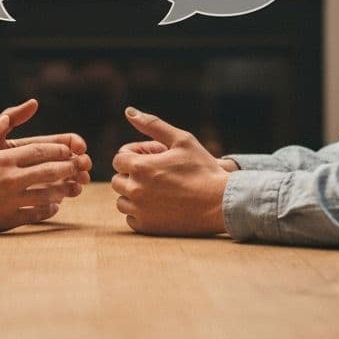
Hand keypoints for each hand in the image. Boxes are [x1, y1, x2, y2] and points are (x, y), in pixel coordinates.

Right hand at [0, 105, 86, 234]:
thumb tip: (4, 116)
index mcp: (2, 159)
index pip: (40, 151)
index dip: (60, 150)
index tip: (70, 150)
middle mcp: (10, 179)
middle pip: (49, 171)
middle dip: (68, 168)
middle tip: (79, 167)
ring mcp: (10, 200)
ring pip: (47, 194)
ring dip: (64, 189)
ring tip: (73, 187)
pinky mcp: (7, 219)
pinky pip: (36, 214)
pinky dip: (49, 209)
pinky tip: (54, 206)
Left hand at [111, 107, 228, 235]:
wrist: (221, 203)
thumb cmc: (202, 169)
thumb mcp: (181, 140)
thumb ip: (152, 125)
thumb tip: (129, 111)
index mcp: (140, 167)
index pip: (118, 159)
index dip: (133, 156)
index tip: (151, 158)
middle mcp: (135, 190)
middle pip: (117, 180)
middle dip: (132, 175)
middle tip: (155, 174)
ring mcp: (140, 211)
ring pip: (122, 201)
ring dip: (134, 194)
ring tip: (156, 190)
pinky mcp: (147, 227)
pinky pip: (131, 218)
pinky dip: (140, 212)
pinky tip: (159, 206)